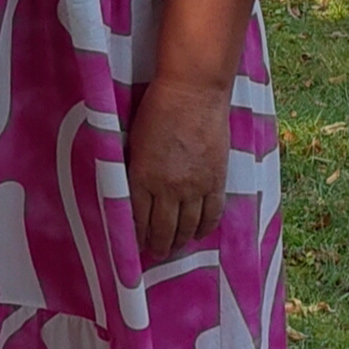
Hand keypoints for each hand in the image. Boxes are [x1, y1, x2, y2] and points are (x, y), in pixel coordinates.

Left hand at [126, 75, 231, 262]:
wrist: (193, 92)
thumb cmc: (155, 110)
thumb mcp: (133, 143)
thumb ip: (134, 171)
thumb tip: (131, 193)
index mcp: (142, 178)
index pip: (137, 220)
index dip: (135, 238)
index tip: (133, 248)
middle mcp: (169, 188)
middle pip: (163, 229)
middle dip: (157, 246)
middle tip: (154, 256)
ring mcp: (196, 186)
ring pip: (188, 226)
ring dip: (179, 241)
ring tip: (173, 249)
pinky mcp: (217, 179)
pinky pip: (212, 213)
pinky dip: (204, 227)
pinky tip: (198, 234)